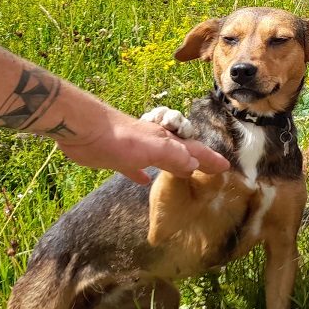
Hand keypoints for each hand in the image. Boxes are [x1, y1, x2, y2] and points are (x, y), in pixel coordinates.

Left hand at [57, 112, 229, 184]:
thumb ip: (174, 156)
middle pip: (182, 153)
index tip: (226, 168)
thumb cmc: (118, 137)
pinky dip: (142, 174)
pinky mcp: (118, 158)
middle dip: (197, 161)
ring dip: (175, 166)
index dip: (210, 160)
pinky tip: (144, 180)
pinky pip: (136, 168)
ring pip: (163, 159)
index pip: (194, 151)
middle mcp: (156, 144)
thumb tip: (194, 167)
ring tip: (186, 173)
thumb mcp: (152, 148)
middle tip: (211, 170)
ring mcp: (138, 150)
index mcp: (167, 141)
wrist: (83, 128)